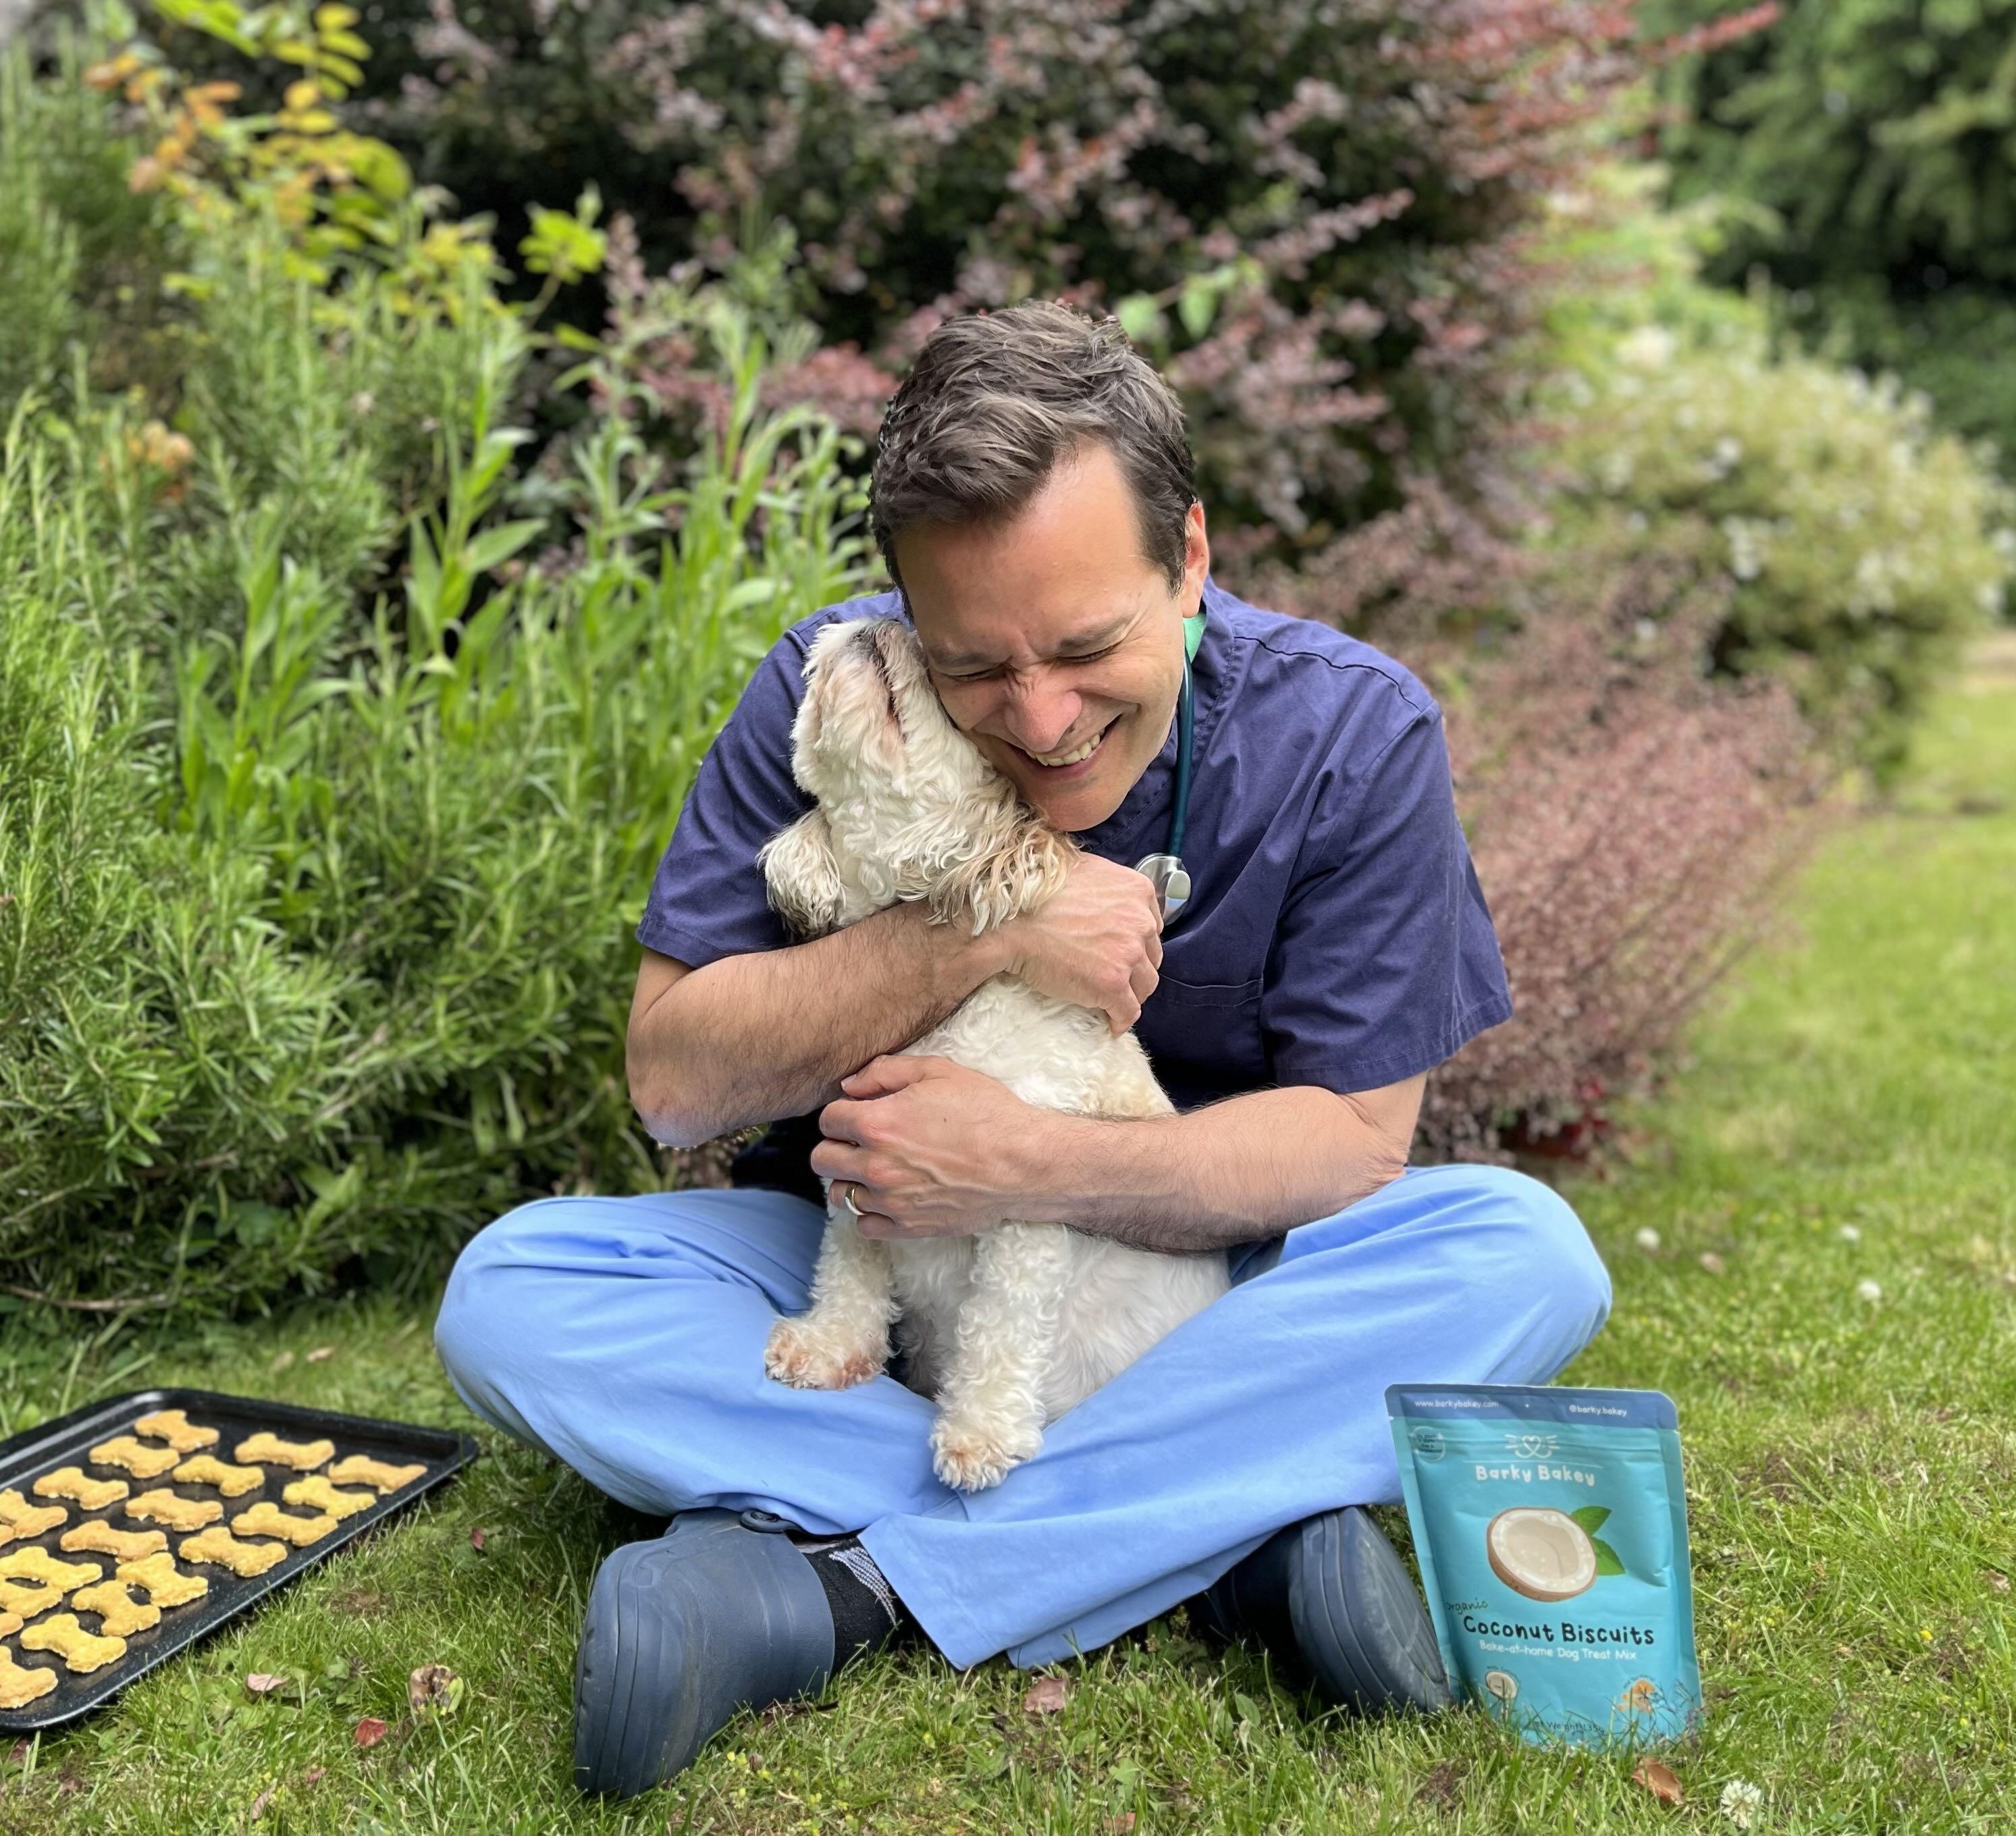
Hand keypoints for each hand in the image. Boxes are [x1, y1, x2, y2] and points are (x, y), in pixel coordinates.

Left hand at [811, 1055, 1061, 1237]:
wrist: (1024, 1161)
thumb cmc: (986, 1112)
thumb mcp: (938, 1072)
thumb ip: (885, 1072)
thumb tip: (849, 1086)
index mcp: (878, 1123)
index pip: (827, 1119)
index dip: (843, 1112)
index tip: (861, 1113)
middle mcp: (876, 1164)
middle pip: (822, 1159)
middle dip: (837, 1145)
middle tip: (862, 1140)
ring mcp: (890, 1200)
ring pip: (839, 1194)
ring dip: (852, 1179)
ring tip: (878, 1168)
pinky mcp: (908, 1226)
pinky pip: (864, 1225)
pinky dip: (870, 1211)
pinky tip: (890, 1195)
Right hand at [993, 851, 1162, 1033]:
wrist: (1010, 920)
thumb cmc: (1035, 893)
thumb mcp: (1083, 870)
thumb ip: (1107, 885)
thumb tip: (1105, 900)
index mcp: (1136, 891)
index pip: (1150, 926)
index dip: (1135, 942)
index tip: (1119, 952)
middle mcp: (1140, 922)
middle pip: (1150, 957)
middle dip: (1134, 968)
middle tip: (1112, 976)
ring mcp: (1128, 954)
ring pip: (1144, 985)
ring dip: (1130, 994)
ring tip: (1110, 1001)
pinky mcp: (1112, 984)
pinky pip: (1128, 1011)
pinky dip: (1120, 1020)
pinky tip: (1109, 1023)